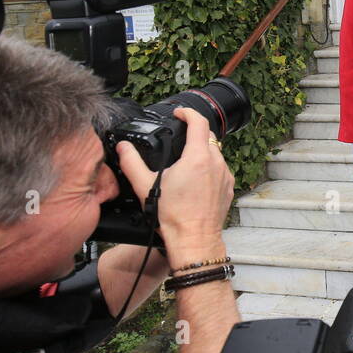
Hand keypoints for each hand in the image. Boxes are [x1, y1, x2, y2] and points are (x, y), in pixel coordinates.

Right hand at [115, 107, 233, 262]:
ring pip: (216, 154)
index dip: (188, 113)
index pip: (199, 122)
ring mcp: (225, 176)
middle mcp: (216, 163)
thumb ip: (132, 162)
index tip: (180, 113)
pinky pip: (221, 170)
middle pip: (209, 137)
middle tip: (180, 137)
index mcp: (198, 157)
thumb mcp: (145, 185)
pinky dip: (210, 168)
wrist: (194, 240)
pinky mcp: (228, 188)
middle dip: (195, 132)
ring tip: (185, 160)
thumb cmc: (173, 216)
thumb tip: (123, 148)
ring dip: (203, 151)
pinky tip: (195, 179)